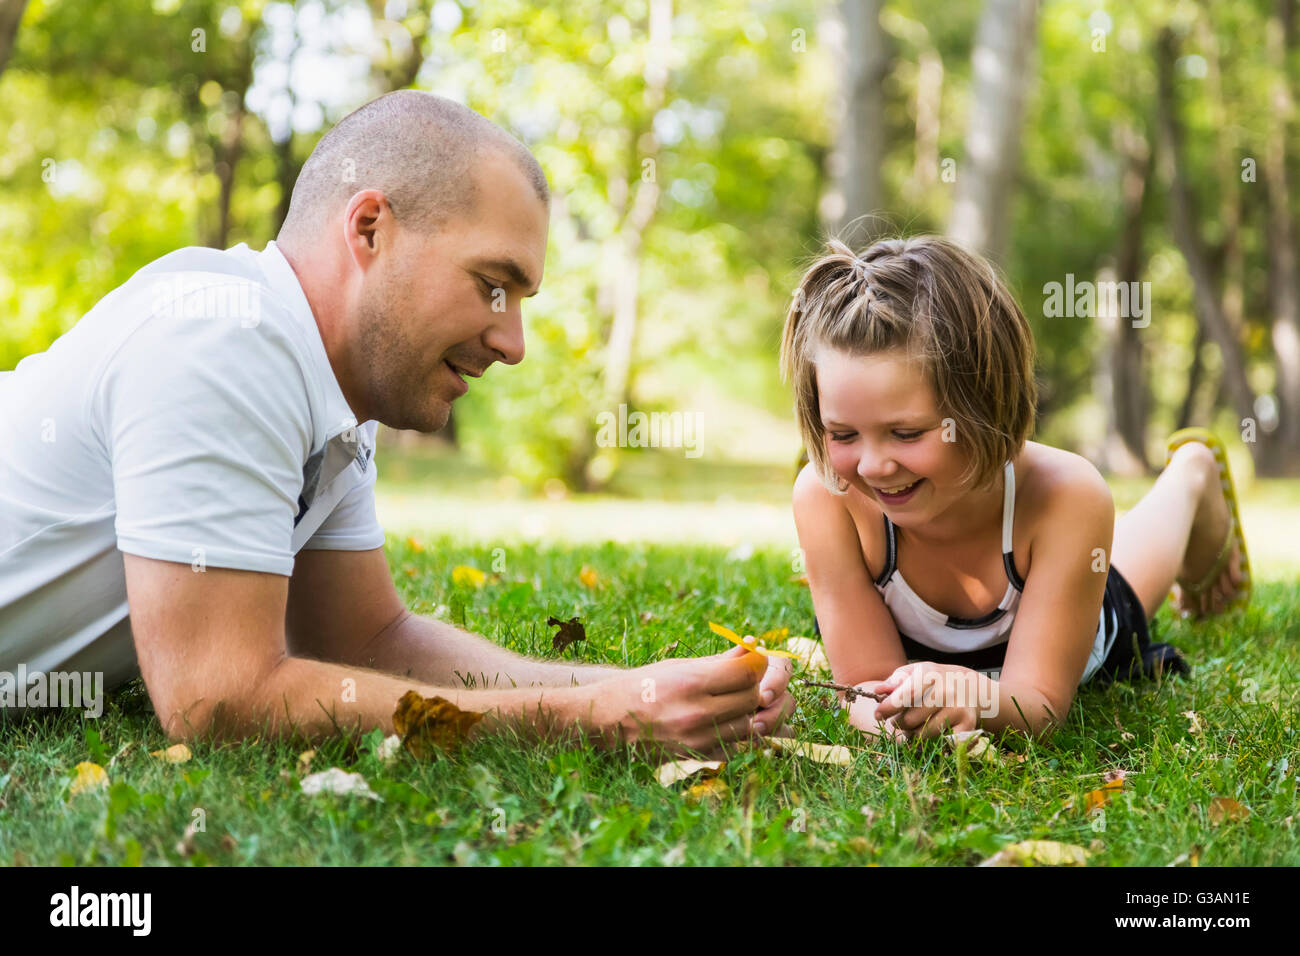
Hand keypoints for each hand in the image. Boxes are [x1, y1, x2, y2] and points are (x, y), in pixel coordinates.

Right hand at [591, 647, 788, 757]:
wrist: (608, 721)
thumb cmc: (642, 685)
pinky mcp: (698, 757)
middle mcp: (696, 714)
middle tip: (750, 677)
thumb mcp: (678, 666)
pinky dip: (743, 732)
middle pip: (753, 699)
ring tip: (744, 698)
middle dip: (758, 685)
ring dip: (754, 710)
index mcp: (690, 683)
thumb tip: (753, 647)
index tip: (755, 657)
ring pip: (751, 725)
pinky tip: (734, 719)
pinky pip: (738, 746)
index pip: (747, 673)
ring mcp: (699, 740)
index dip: (758, 662)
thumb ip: (719, 660)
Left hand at [870, 662, 982, 741]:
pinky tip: (930, 732)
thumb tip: (878, 690)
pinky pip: (939, 743)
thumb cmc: (933, 680)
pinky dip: (930, 741)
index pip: (904, 696)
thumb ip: (895, 680)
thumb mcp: (915, 672)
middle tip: (899, 720)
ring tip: (913, 725)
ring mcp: (958, 709)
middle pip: (910, 720)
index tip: (878, 715)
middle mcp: (946, 691)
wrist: (971, 688)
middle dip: (899, 722)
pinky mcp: (967, 726)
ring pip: (922, 734)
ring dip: (912, 734)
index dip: (887, 708)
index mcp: (930, 674)